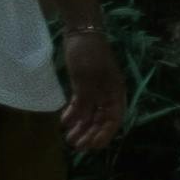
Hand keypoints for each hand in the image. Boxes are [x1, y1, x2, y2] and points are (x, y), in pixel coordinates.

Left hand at [66, 23, 131, 156]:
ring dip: (81, 126)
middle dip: (90, 133)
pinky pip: (81, 104)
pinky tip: (64, 122)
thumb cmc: (87, 54)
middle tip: (75, 146)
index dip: (103, 134)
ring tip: (69, 138)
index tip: (92, 146)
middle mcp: (108, 94)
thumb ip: (86, 100)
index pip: (113, 120)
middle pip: (101, 120)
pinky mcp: (83, 85)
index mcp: (115, 93)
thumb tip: (83, 121)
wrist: (80, 33)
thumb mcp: (86, 78)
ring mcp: (96, 90)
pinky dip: (74, 114)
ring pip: (90, 114)